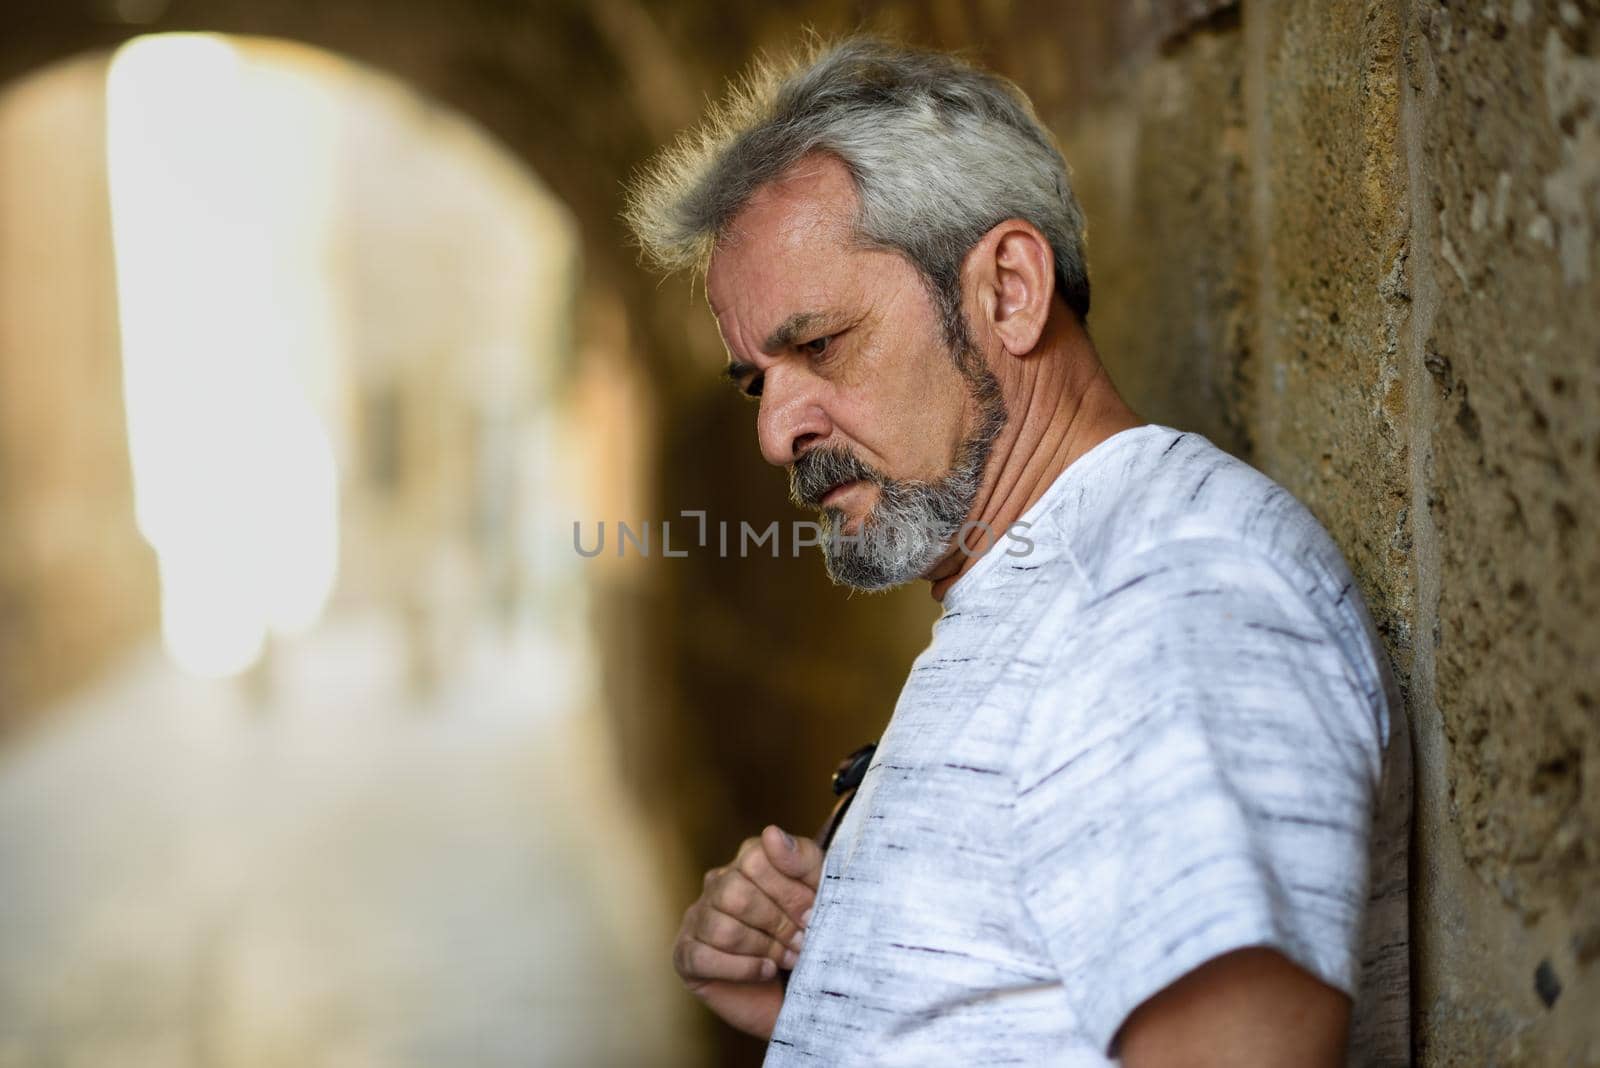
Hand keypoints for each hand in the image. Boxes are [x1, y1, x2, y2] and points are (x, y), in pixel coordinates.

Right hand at [672, 824, 823, 1038]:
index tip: (813, 915)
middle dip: (777, 923)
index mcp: (746, 859)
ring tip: (788, 959)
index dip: (788, 890)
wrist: (798, 991)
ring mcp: (697, 918)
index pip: (755, 858)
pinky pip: (704, 957)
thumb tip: (771, 833)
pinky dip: (742, 968)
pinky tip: (765, 971)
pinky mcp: (686, 955)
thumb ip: (801, 859)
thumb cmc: (808, 934)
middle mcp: (716, 883)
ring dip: (763, 948)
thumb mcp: (821, 891)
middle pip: (736, 893)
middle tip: (802, 943)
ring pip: (721, 927)